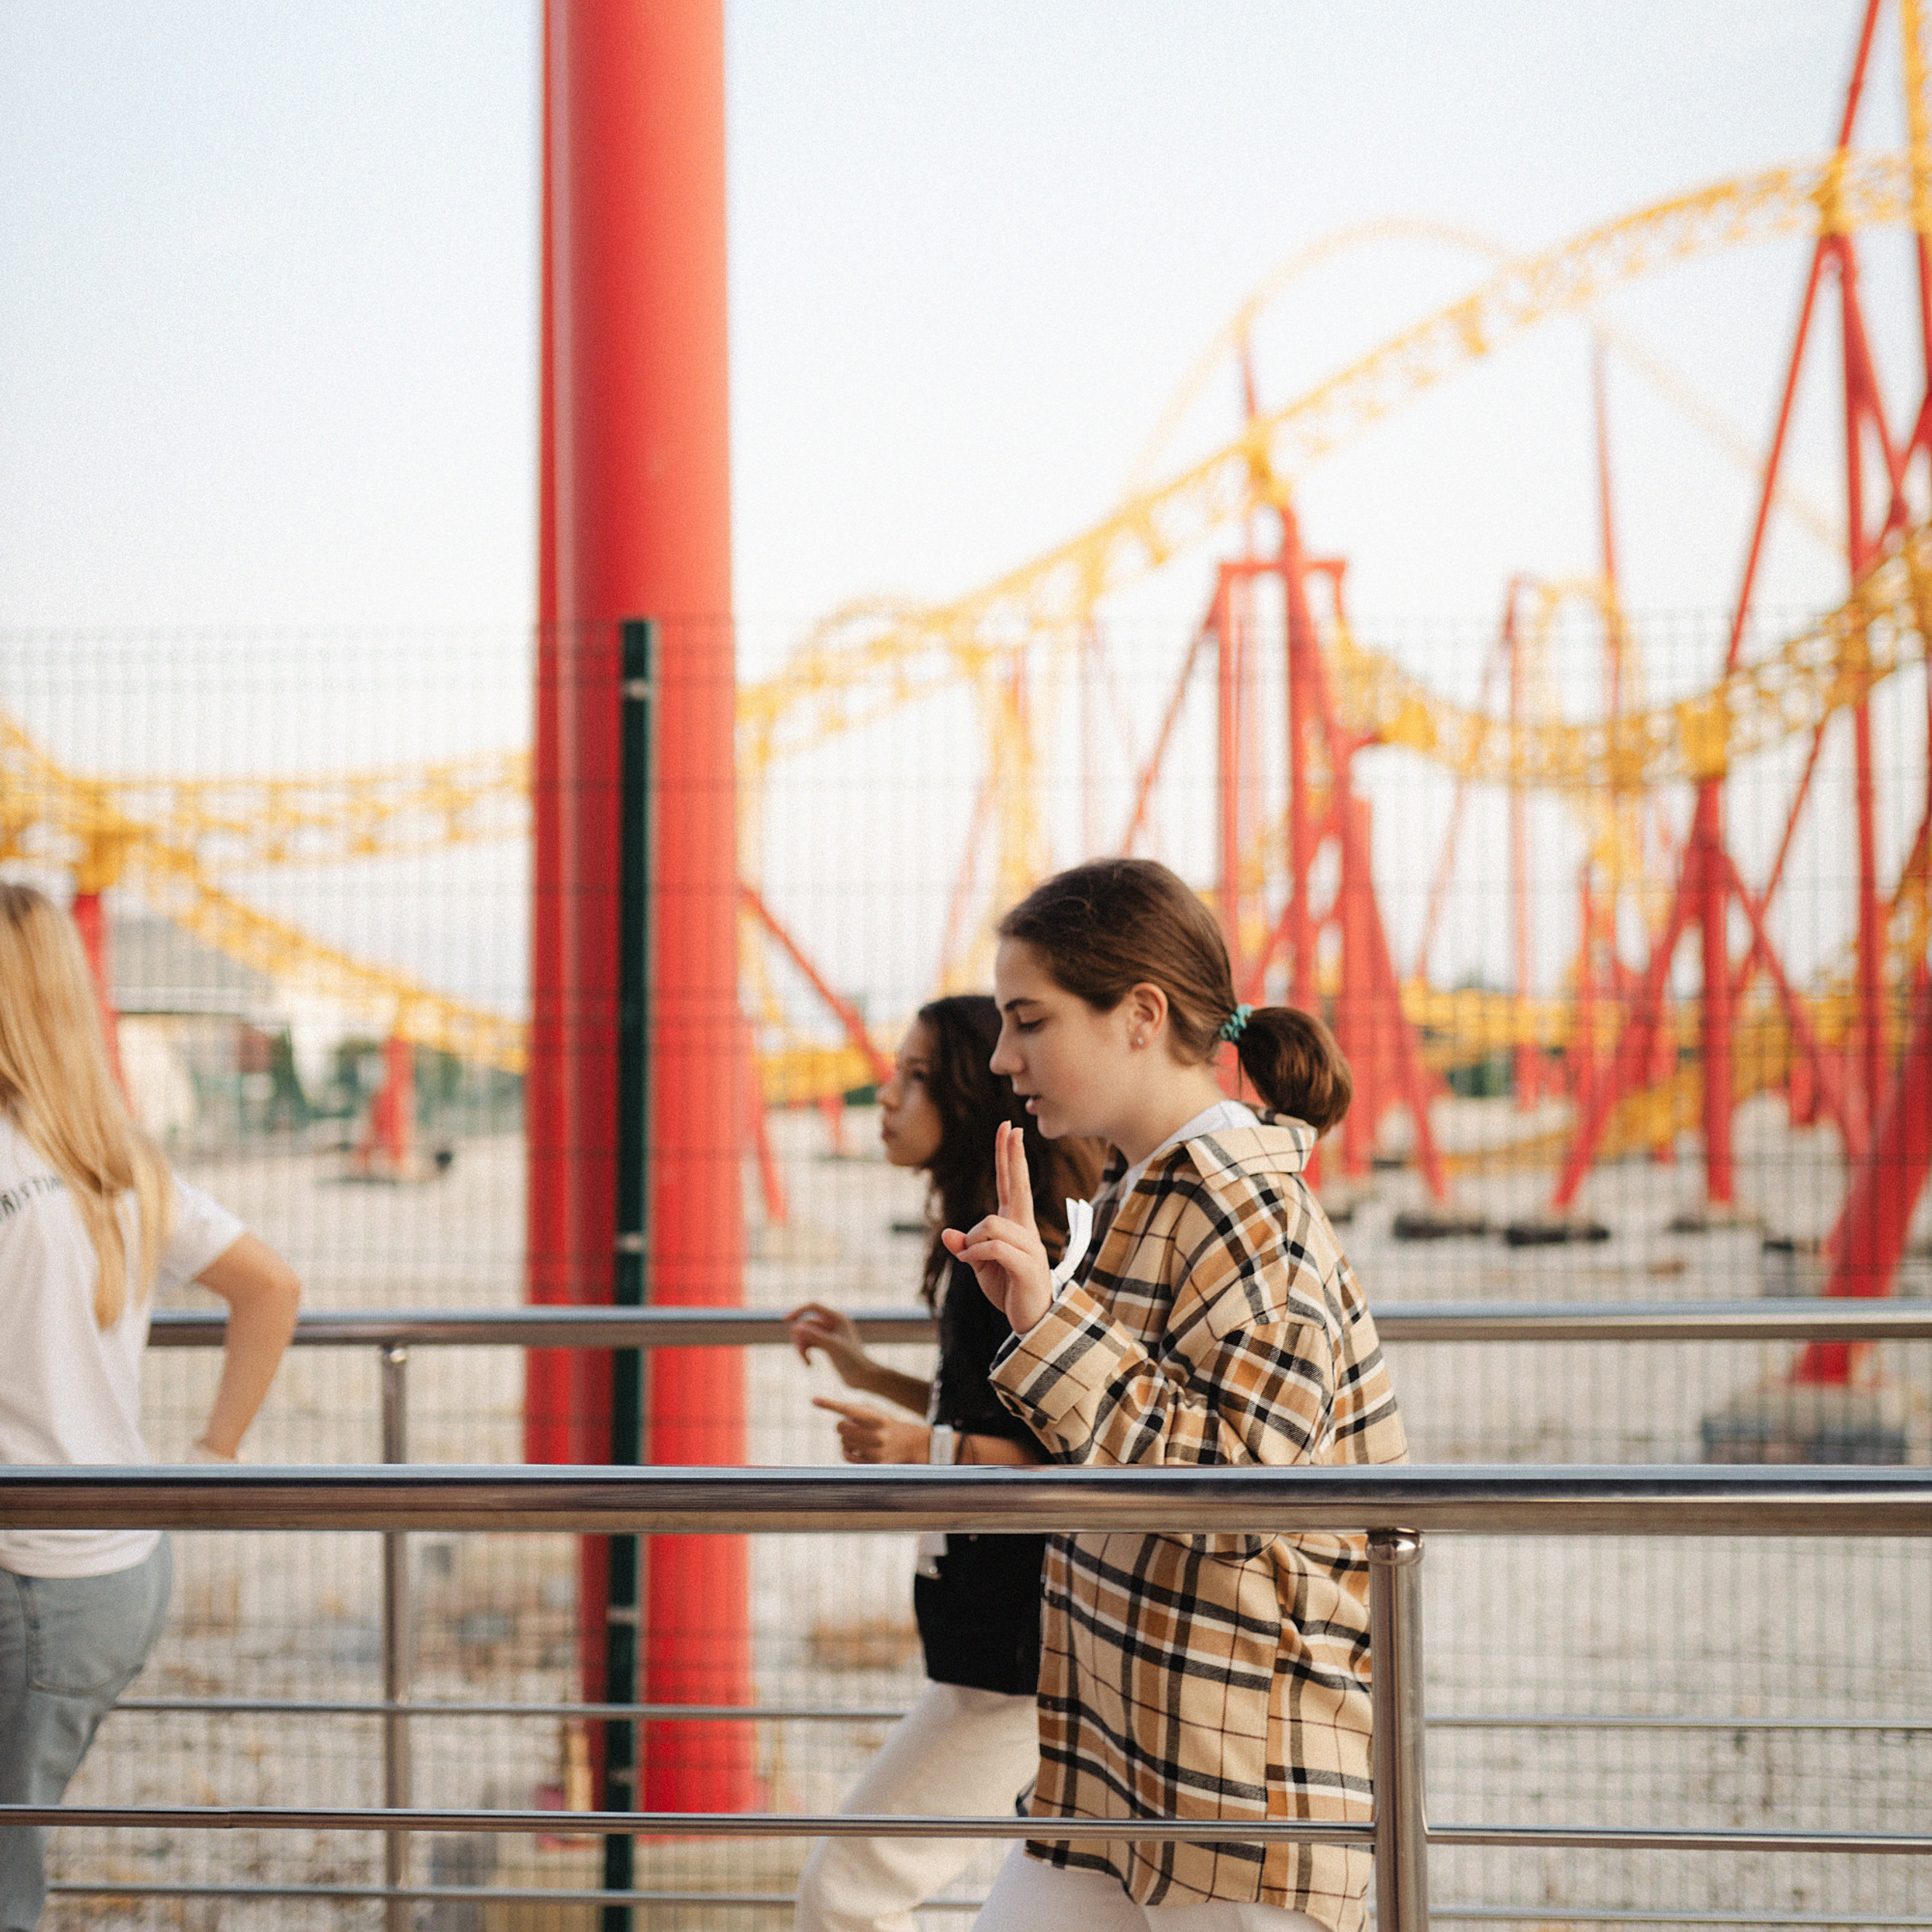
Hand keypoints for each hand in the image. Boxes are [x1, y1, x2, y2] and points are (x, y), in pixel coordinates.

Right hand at [787, 1302, 872, 1387]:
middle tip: (801, 1352)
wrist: (862, 1377)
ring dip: (802, 1347)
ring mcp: (829, 1335)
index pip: (813, 1307)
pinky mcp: (826, 1346)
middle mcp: (833, 1323)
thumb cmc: (852, 1360)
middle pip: (806, 1323)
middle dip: (800, 1337)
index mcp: (837, 1318)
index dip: (798, 1311)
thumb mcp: (832, 1347)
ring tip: (806, 1361)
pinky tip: (809, 1364)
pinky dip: (805, 1353)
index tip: (785, 1320)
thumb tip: (796, 1327)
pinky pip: (809, 1344)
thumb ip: (815, 1336)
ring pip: (806, 1335)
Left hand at [812, 1397, 929, 1464]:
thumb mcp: (874, 1412)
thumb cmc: (885, 1424)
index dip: (831, 1405)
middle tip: (850, 1426)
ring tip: (858, 1437)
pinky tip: (856, 1448)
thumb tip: (822, 1405)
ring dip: (846, 1439)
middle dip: (842, 1426)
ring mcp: (875, 1451)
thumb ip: (854, 1411)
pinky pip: (847, 1456)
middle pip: (841, 1427)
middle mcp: (878, 1435)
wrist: (908, 1443)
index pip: (849, 1409)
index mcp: (878, 1417)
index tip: (814, 1400)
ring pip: (843, 1442)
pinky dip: (847, 1451)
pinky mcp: (873, 1464)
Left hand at [941, 1120, 1054, 1334]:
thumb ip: (966, 1248)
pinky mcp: (1027, 1265)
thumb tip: (948, 1234)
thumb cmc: (1009, 1290)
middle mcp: (1025, 1230)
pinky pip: (994, 1247)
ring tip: (974, 1261)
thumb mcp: (980, 1266)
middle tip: (1010, 1125)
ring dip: (972, 1242)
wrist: (1034, 1321)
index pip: (1012, 1183)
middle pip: (1019, 1186)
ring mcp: (1029, 1246)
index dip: (1009, 1156)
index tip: (1010, 1128)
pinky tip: (975, 1265)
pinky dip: (977, 1254)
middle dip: (1012, 1155)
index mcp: (1015, 1225)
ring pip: (990, 1224)